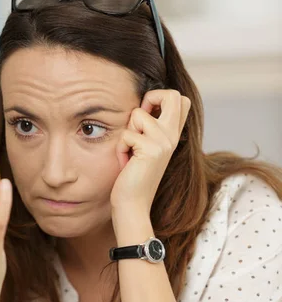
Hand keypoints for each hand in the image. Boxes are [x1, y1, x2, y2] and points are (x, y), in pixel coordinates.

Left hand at [110, 89, 190, 215]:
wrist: (133, 206)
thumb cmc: (133, 178)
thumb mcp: (145, 149)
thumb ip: (150, 129)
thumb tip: (141, 106)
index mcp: (173, 136)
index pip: (181, 100)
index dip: (161, 97)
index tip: (147, 114)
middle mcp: (172, 137)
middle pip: (173, 95)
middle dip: (150, 98)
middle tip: (138, 123)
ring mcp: (164, 142)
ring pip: (137, 114)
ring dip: (126, 134)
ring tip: (130, 154)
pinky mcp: (152, 150)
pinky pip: (126, 134)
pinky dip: (120, 148)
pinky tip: (126, 164)